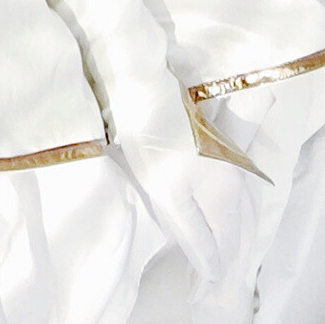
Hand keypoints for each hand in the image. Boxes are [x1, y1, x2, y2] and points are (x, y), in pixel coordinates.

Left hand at [116, 138, 222, 287]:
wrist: (148, 93)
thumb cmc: (155, 144)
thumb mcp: (169, 194)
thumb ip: (194, 233)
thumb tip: (214, 267)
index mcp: (225, 197)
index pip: (226, 246)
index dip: (213, 272)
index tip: (199, 292)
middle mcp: (236, 184)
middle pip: (236, 231)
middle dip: (222, 259)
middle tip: (203, 282)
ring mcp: (230, 167)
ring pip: (237, 214)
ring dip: (226, 239)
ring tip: (212, 258)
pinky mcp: (219, 156)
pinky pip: (231, 199)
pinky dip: (226, 218)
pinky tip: (217, 221)